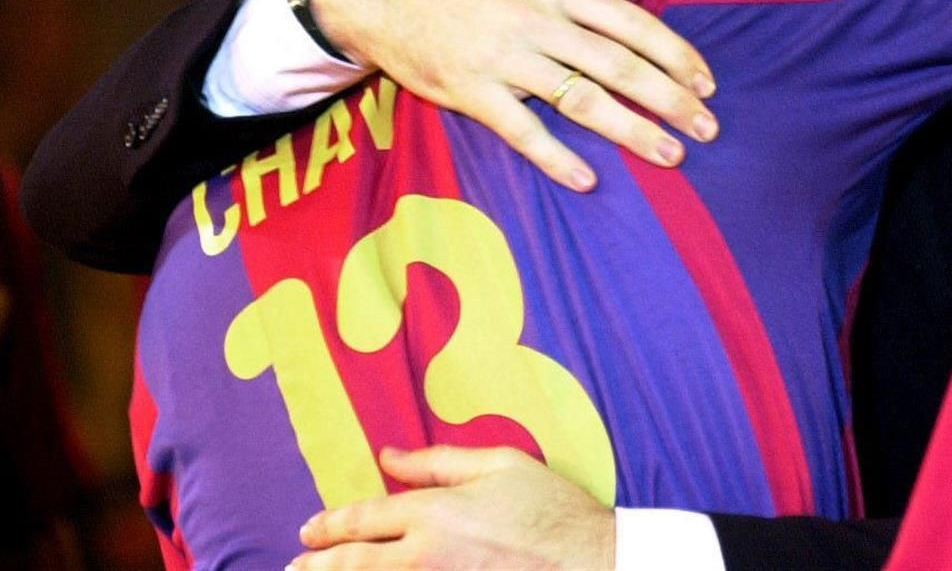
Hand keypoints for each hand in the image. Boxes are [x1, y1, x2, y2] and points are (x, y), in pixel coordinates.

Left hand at [292, 446, 614, 569]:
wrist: (589, 562)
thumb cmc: (550, 509)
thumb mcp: (499, 464)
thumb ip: (437, 461)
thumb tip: (389, 456)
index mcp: (435, 512)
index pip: (363, 519)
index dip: (330, 526)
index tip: (309, 531)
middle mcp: (425, 556)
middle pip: (353, 564)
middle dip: (318, 566)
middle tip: (296, 568)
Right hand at [312, 0, 716, 186]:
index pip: (632, 23)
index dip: (675, 54)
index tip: (707, 83)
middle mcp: (538, 22)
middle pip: (618, 65)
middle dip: (669, 100)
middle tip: (708, 129)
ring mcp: (505, 59)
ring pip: (580, 99)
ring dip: (630, 131)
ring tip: (670, 155)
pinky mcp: (472, 92)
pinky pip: (521, 129)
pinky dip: (554, 156)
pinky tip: (587, 180)